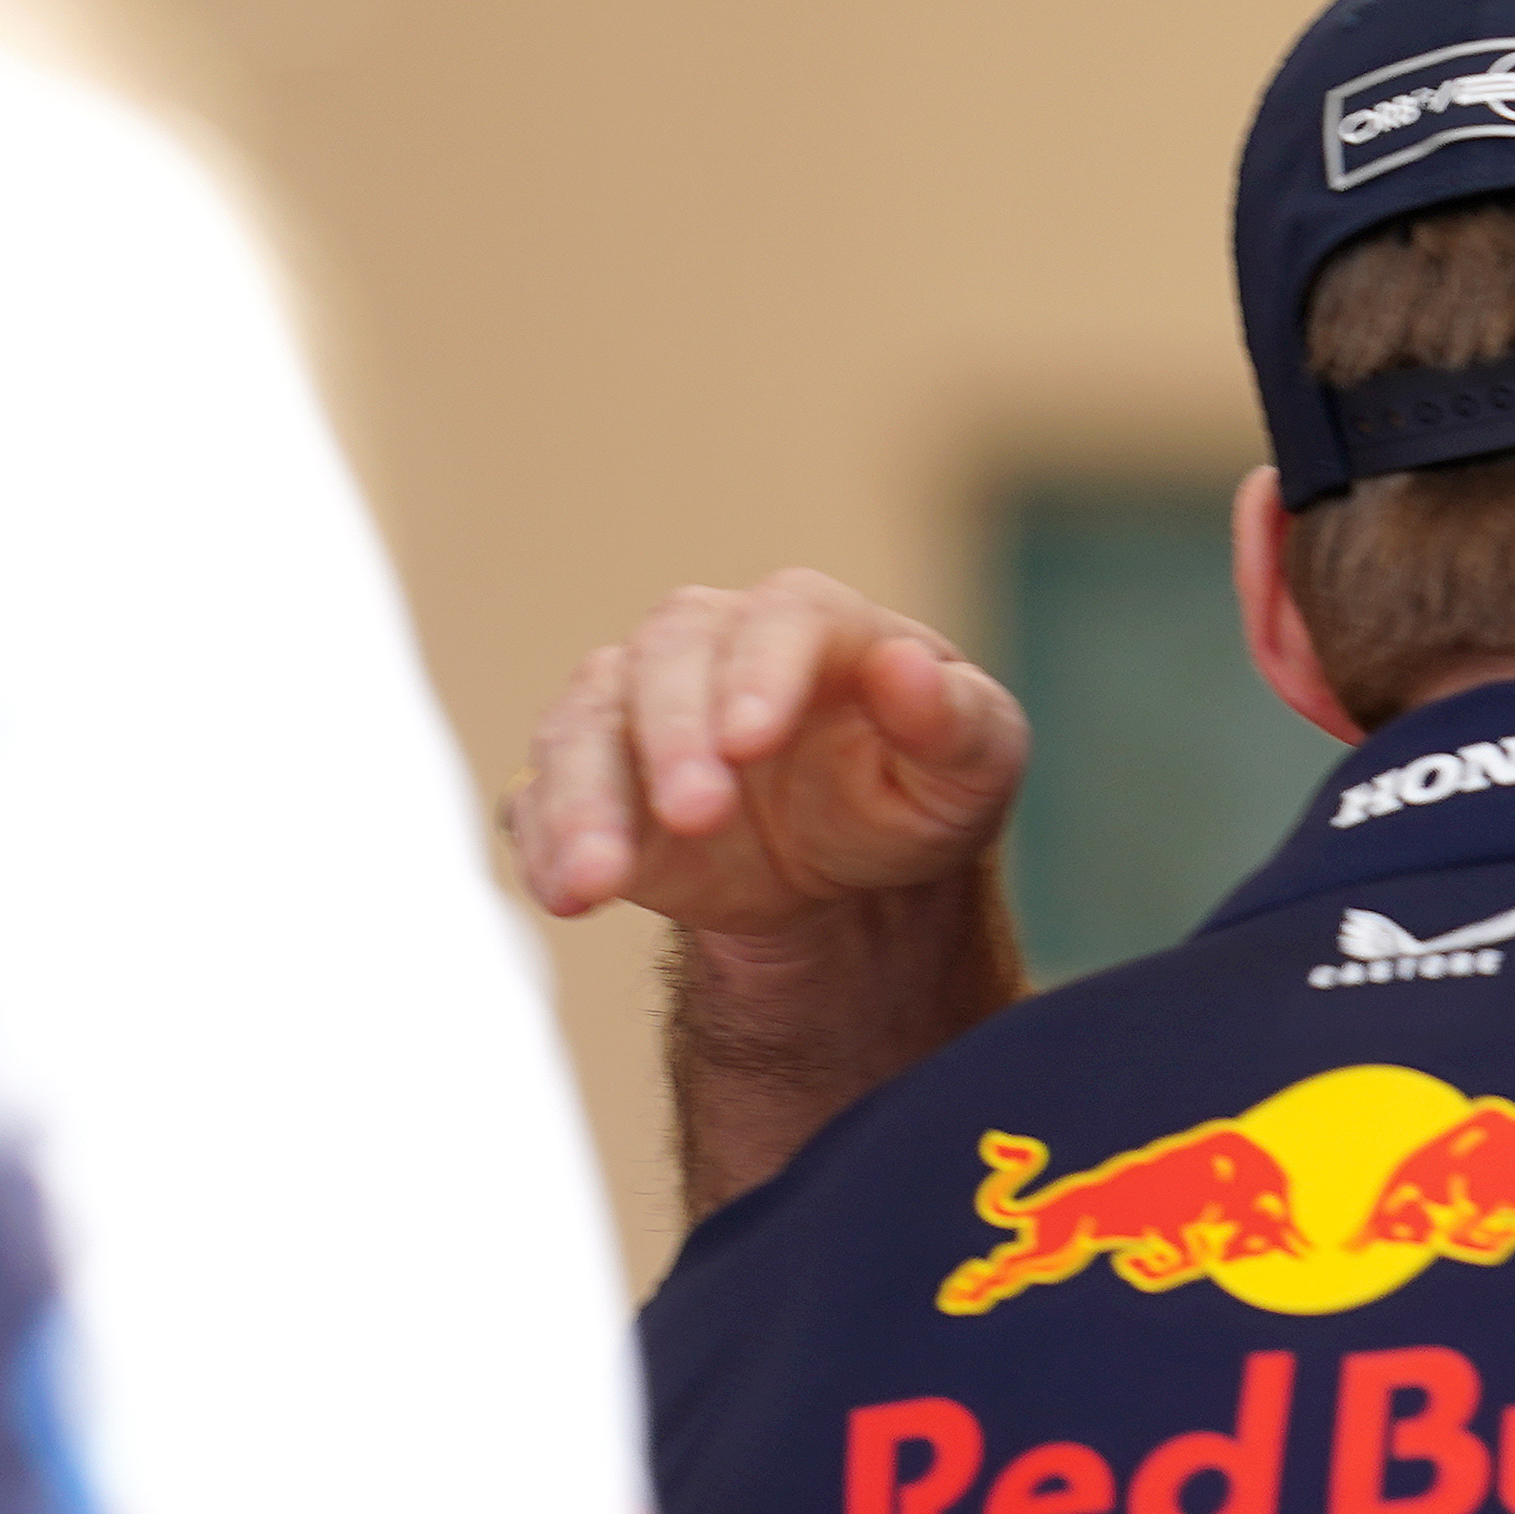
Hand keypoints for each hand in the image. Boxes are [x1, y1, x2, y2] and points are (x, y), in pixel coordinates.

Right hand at [507, 570, 1027, 943]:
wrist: (852, 873)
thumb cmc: (916, 793)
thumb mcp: (974, 768)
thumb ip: (956, 720)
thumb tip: (908, 667)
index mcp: (811, 623)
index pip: (779, 619)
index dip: (758, 673)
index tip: (751, 741)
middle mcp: (706, 647)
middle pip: (665, 660)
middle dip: (672, 737)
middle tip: (695, 815)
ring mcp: (633, 711)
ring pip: (582, 727)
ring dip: (586, 799)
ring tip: (600, 876)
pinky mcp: (590, 783)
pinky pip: (540, 800)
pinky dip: (545, 846)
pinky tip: (566, 894)